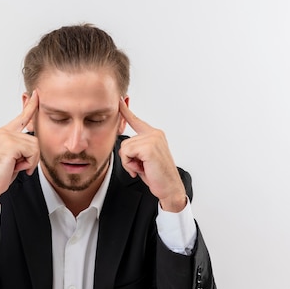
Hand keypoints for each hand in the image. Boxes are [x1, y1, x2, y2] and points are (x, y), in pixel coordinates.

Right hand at [0, 91, 39, 216]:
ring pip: (35, 146)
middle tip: (19, 165)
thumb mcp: (15, 157)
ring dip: (30, 161)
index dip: (30, 105)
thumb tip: (33, 137)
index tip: (36, 93)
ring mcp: (6, 136)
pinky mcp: (10, 144)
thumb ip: (23, 146)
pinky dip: (29, 163)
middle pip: (35, 139)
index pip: (22, 116)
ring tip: (16, 166)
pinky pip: (32, 152)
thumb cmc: (0, 175)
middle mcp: (4, 132)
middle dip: (33, 156)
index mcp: (5, 133)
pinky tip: (16, 167)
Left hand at [118, 98, 186, 212]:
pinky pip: (127, 153)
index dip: (126, 111)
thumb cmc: (157, 176)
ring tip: (143, 168)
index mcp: (154, 135)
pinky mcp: (149, 147)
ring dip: (129, 162)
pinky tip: (141, 169)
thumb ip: (136, 149)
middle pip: (125, 141)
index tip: (120, 100)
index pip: (136, 121)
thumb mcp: (144, 159)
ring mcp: (153, 139)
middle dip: (128, 158)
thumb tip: (123, 148)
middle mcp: (155, 134)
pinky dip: (130, 164)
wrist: (169, 188)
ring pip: (125, 148)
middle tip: (141, 166)